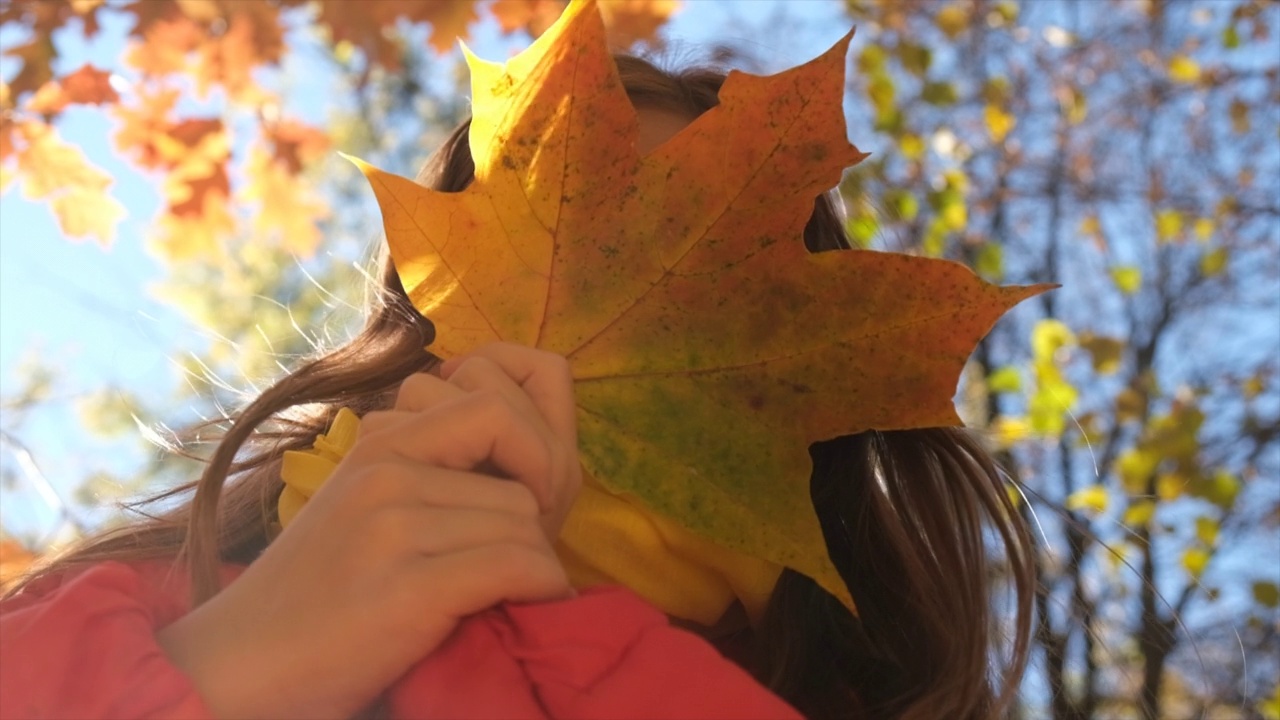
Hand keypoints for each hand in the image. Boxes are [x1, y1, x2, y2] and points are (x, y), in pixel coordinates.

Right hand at [158, 343, 581, 719]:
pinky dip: (540, 587)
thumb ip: (420, 470)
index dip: (531, 451)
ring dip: (533, 565)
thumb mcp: (360, 505)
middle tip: (521, 568)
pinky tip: (528, 604)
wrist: (240, 666)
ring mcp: (393, 527)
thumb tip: (510, 462)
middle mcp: (385, 472)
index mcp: (378, 445)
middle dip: (532, 529)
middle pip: (519, 482)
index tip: (529, 502)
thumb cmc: (312, 596)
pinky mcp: (408, 587)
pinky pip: (515, 565)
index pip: (493, 407)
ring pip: (524, 524)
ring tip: (509, 594)